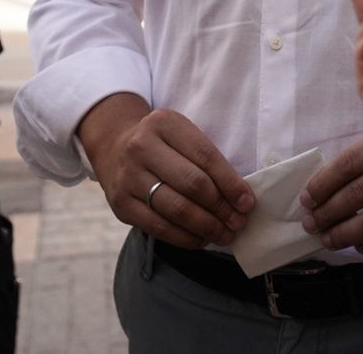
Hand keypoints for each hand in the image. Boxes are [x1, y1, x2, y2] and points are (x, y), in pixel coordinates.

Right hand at [78, 94, 253, 249]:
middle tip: (238, 222)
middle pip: (192, 184)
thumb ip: (208, 160)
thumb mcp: (182, 136)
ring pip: (176, 209)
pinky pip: (159, 227)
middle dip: (221, 207)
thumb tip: (240, 199)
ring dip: (207, 227)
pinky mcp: (120, 205)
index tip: (248, 202)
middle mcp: (142, 147)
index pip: (206, 156)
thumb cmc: (163, 145)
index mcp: (165, 124)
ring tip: (225, 235)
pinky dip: (185, 238)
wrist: (115, 147)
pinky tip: (201, 239)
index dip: (231, 183)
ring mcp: (128, 177)